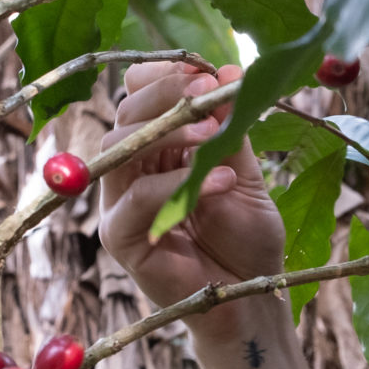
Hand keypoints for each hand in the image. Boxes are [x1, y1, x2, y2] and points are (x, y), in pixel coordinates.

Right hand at [96, 60, 285, 339]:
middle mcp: (132, 170)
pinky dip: (176, 183)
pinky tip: (218, 180)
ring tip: (213, 133)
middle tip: (206, 90)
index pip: (141, 96)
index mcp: (158, 149)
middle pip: (127, 113)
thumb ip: (231, 127)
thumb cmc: (247, 240)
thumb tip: (229, 68)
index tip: (204, 71)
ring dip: (169, 131)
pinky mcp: (120, 237)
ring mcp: (120, 203)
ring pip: (123, 147)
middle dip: (166, 94)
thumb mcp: (244, 172)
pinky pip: (136, 197)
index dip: (166, 77)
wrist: (249, 299)